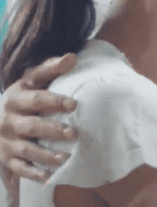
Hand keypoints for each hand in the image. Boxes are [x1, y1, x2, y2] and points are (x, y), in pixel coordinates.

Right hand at [0, 54, 77, 187]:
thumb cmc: (20, 98)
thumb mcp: (28, 81)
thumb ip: (49, 69)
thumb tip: (72, 57)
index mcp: (16, 99)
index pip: (36, 100)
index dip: (54, 101)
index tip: (73, 105)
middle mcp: (9, 120)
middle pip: (32, 126)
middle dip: (52, 130)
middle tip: (73, 134)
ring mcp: (6, 141)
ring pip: (25, 150)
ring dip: (44, 155)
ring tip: (63, 158)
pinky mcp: (5, 158)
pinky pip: (17, 168)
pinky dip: (31, 173)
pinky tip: (47, 177)